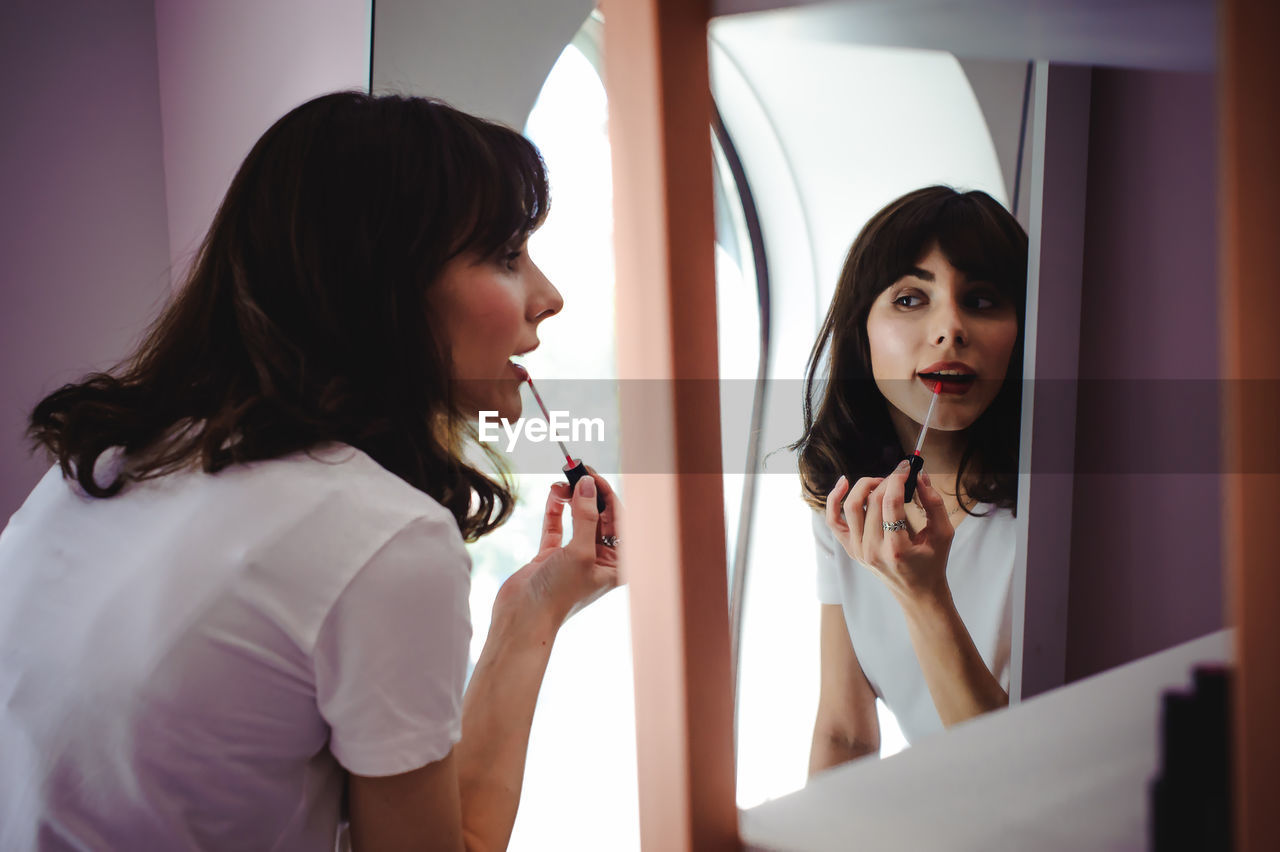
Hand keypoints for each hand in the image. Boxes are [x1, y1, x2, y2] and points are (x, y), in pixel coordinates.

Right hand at [495, 469, 622, 628]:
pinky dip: (555, 510)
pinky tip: (553, 495)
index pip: (619, 519)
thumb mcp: (580, 551)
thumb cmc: (559, 594)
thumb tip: (587, 484)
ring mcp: (574, 557)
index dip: (606, 494)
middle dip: (588, 492)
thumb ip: (586, 516)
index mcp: (617, 564)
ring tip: (559, 484)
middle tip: (575, 470)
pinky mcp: (551, 557)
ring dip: (570, 499)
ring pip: (578, 518)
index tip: (591, 474)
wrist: (523, 619)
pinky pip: (557, 527)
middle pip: (599, 515)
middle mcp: (599, 559)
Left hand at [825, 460, 953, 604]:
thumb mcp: (943, 534)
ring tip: (881, 481)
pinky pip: (834, 521)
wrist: (917, 592)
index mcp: (896, 550)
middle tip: (900, 475)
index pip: (890, 504)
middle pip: (873, 502)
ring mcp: (858, 551)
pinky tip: (843, 483)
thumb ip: (934, 503)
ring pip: (852, 506)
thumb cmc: (932, 563)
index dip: (897, 479)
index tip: (906, 467)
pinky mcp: (850, 548)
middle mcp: (872, 551)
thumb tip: (920, 475)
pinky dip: (834, 499)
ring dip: (865, 486)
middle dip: (887, 481)